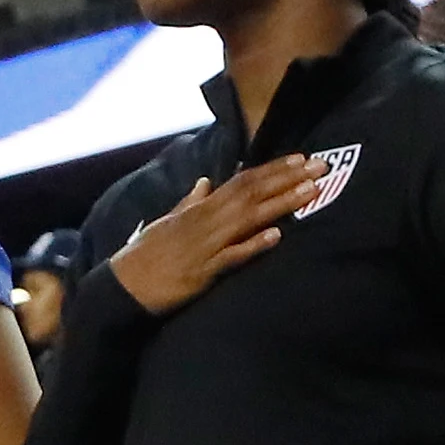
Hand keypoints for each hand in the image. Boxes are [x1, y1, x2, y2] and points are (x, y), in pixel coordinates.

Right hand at [109, 159, 324, 314]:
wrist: (124, 285)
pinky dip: (254, 244)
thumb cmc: (147, 254)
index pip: (244, 180)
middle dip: (288, 178)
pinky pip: (232, 255)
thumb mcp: (169, 220)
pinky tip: (277, 235)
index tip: (301, 159)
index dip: (274, 169)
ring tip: (310, 192)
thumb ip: (191, 201)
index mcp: (201, 207)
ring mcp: (206, 244)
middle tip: (321, 167)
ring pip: (248, 218)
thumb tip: (206, 182)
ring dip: (280, 203)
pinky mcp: (203, 271)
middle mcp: (207, 219)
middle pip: (253, 192)